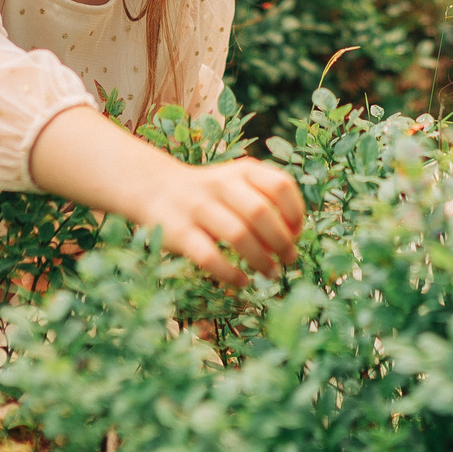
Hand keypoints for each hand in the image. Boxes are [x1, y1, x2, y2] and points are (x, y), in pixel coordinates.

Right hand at [136, 157, 305, 289]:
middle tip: (289, 259)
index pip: (280, 185)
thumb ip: (266, 201)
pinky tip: (242, 281)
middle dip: (281, 241)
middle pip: (261, 212)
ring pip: (238, 235)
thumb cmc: (211, 194)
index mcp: (242, 170)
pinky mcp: (178, 232)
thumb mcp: (238, 183)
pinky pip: (209, 257)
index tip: (297, 232)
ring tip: (271, 273)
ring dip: (261, 260)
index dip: (296, 212)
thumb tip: (292, 239)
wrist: (155, 189)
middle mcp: (220, 184)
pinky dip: (230, 273)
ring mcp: (197, 207)